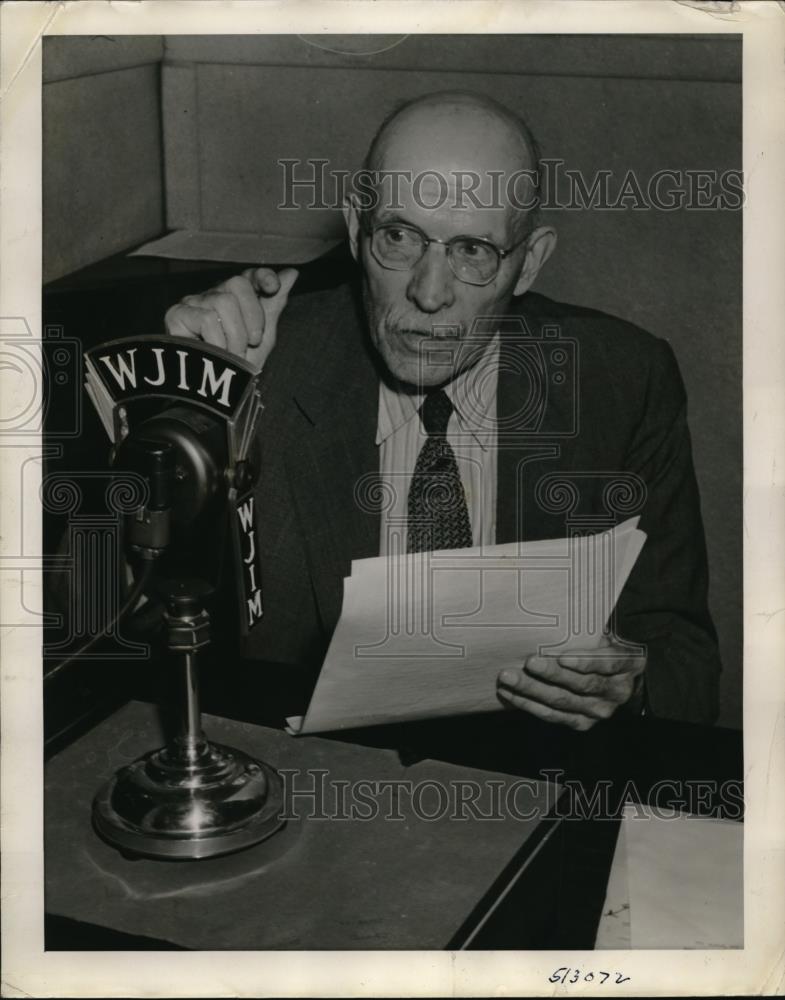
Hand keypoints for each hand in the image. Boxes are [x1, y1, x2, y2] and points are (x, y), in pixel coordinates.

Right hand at [164, 266, 298, 370]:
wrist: (219, 393)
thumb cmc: (240, 364)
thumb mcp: (264, 335)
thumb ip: (275, 303)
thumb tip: (292, 272)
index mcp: (235, 298)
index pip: (248, 274)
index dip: (261, 276)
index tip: (272, 288)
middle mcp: (213, 295)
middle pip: (237, 283)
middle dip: (253, 316)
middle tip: (251, 342)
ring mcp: (193, 303)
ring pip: (223, 302)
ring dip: (235, 336)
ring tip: (231, 354)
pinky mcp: (176, 315)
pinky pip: (206, 319)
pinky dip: (218, 342)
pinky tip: (213, 354)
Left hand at [496, 635, 645, 730]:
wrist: (617, 679)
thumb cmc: (605, 646)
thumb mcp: (605, 633)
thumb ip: (590, 629)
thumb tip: (558, 615)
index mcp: (628, 664)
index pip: (608, 663)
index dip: (585, 662)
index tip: (562, 657)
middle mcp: (617, 691)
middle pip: (581, 684)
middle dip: (551, 674)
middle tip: (527, 662)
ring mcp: (600, 710)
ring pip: (563, 701)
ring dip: (532, 690)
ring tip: (509, 678)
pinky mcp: (582, 722)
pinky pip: (553, 715)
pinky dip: (529, 704)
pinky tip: (510, 694)